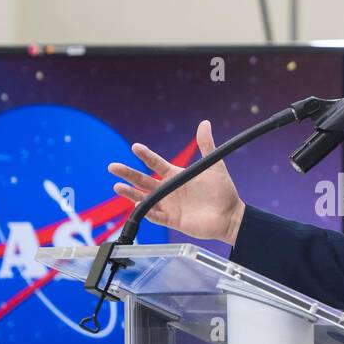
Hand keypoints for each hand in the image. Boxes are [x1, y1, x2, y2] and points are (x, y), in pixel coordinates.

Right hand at [107, 120, 246, 245]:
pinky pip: (156, 217)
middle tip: (113, 167)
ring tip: (117, 187)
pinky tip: (137, 206)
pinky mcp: (173, 220)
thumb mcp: (214, 165)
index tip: (135, 147)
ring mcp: (170, 205)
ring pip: (145, 198)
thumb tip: (205, 123)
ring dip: (131, 193)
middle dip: (128, 174)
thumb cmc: (223, 191)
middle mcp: (170, 190)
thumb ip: (207, 145)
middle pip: (144, 180)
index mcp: (176, 175)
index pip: (156, 164)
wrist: (231, 215)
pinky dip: (147, 212)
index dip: (146, 156)